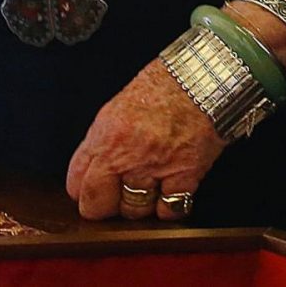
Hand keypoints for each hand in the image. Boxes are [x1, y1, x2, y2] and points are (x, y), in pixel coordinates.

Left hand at [67, 59, 227, 220]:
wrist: (209, 75)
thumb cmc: (168, 84)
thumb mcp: (121, 107)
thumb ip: (105, 141)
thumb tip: (98, 169)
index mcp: (105, 135)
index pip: (75, 185)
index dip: (87, 191)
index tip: (98, 191)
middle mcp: (124, 154)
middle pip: (98, 206)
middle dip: (109, 206)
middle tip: (122, 196)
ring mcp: (154, 166)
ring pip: (134, 211)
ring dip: (143, 204)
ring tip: (154, 187)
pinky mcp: (185, 174)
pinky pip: (169, 209)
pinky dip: (173, 206)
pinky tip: (176, 191)